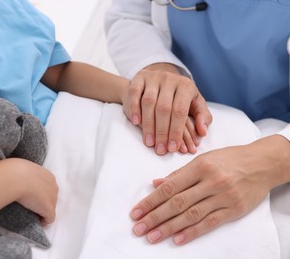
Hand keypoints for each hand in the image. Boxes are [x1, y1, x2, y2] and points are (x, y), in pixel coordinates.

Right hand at [14, 159, 58, 224]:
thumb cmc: (17, 172)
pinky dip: (44, 221)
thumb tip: (16, 179)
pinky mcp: (49, 209)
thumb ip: (26, 176)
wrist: (17, 178)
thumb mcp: (23, 170)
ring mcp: (52, 199)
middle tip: (31, 206)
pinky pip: (49, 219)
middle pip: (51, 198)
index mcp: (49, 177)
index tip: (33, 197)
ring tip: (32, 213)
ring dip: (43, 211)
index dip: (41, 193)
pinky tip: (37, 222)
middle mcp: (54, 187)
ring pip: (50, 208)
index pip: (48, 187)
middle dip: (43, 202)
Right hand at [121, 63, 211, 154]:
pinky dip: (134, 108)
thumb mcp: (194, 103)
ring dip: (148, 124)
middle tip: (160, 149)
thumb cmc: (177, 97)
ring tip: (149, 142)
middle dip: (161, 132)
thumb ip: (202, 117)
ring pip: (148, 102)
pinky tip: (135, 122)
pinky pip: (135, 93)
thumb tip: (203, 132)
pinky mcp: (140, 77)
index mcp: (186, 86)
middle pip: (164, 108)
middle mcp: (170, 79)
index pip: (180, 111)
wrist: (158, 80)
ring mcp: (153, 77)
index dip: (176, 131)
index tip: (173, 148)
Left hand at [130, 135, 289, 244]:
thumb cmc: (229, 158)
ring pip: (191, 215)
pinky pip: (210, 222)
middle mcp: (210, 181)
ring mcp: (223, 196)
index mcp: (199, 166)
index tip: (136, 211)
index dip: (150, 201)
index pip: (169, 187)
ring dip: (169, 227)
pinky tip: (177, 239)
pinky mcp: (234, 209)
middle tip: (138, 228)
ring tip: (152, 236)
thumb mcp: (203, 159)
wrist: (262, 163)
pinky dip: (192, 232)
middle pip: (177, 203)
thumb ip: (178, 173)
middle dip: (155, 217)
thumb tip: (155, 183)